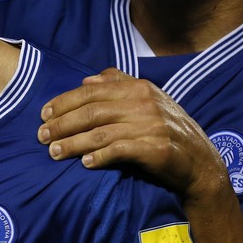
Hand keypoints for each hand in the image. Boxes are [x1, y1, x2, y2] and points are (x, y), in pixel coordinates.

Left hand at [37, 67, 227, 200]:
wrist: (201, 162)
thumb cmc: (168, 130)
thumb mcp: (148, 100)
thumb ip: (119, 85)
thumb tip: (87, 79)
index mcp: (138, 87)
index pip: (91, 91)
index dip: (64, 102)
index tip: (44, 114)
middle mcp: (144, 103)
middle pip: (91, 111)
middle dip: (61, 124)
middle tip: (41, 137)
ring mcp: (151, 126)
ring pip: (100, 132)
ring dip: (72, 143)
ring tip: (53, 153)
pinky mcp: (156, 149)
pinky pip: (120, 151)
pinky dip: (99, 157)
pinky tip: (85, 163)